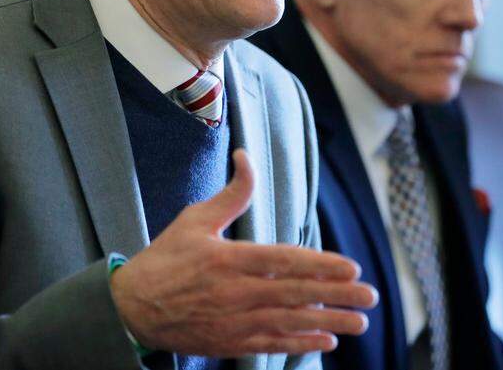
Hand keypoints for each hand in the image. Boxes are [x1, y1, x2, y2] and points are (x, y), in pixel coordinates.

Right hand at [109, 148, 377, 356]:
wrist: (133, 308)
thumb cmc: (165, 259)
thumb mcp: (195, 220)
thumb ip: (230, 193)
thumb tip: (245, 156)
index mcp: (229, 259)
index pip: (283, 262)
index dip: (319, 266)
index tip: (350, 268)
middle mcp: (235, 293)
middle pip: (295, 294)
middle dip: (337, 296)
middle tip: (369, 296)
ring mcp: (234, 321)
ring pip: (290, 323)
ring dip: (328, 323)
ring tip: (359, 323)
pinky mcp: (231, 342)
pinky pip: (272, 344)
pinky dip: (300, 344)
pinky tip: (326, 341)